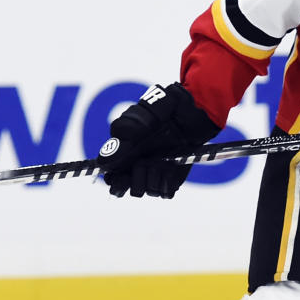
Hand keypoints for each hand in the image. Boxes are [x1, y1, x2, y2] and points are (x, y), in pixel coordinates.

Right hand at [97, 83, 219, 197]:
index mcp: (125, 152)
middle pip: (128, 189)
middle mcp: (138, 165)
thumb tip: (103, 161)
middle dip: (136, 178)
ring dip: (155, 176)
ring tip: (164, 159)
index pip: (112, 178)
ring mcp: (155, 172)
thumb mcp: (143, 116)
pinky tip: (174, 166)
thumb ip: (125, 135)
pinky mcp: (172, 178)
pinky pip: (166, 192)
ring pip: (148, 190)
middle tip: (144, 163)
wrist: (195, 110)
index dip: (116, 182)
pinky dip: (169, 181)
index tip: (124, 177)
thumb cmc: (166, 108)